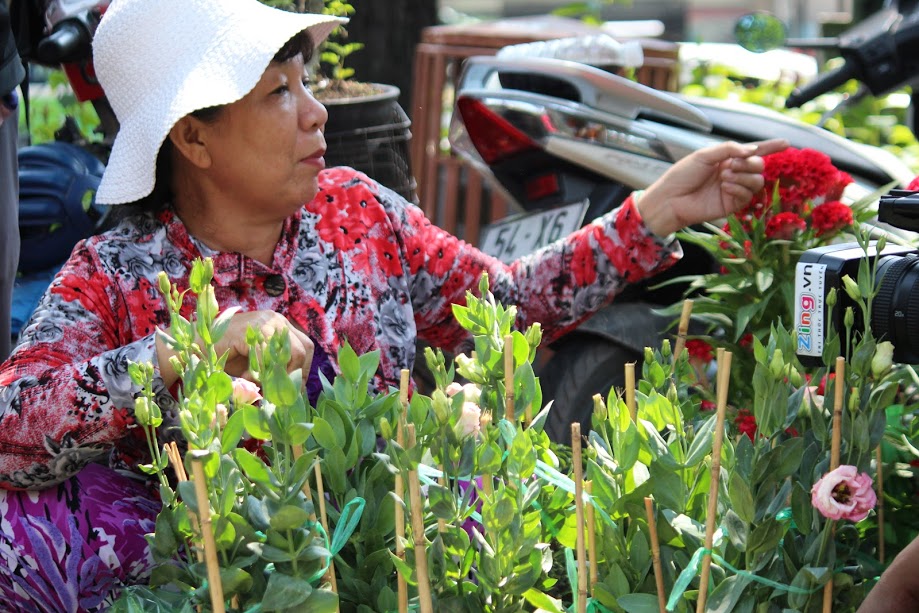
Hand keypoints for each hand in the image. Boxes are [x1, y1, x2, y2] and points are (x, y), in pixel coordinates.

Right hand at [156, 310, 313, 386]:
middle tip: (278, 392)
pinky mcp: (248, 330)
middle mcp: (275, 320)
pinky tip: (245, 378)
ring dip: (275, 375)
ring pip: (288, 353)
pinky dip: (258, 372)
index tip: (293, 390)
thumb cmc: (227, 356)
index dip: (302, 370)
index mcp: (280, 325)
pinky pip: (264, 356)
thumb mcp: (258, 362)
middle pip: (302, 349)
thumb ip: (276, 369)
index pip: (305, 347)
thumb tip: (296, 391)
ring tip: (258, 384)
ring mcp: (262, 322)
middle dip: (293, 374)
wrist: (196, 345)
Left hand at [636, 139, 789, 236]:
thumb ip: (729, 149)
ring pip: (757, 181)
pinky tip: (724, 188)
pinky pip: (748, 195)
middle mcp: (733, 173)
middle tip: (731, 166)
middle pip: (759, 166)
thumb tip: (752, 150)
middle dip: (750, 163)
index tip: (786, 143)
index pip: (753, 151)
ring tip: (724, 178)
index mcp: (726, 159)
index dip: (770, 147)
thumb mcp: (704, 155)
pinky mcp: (732, 205)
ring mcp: (733, 190)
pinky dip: (739, 189)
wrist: (670, 199)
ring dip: (743, 177)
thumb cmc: (682, 175)